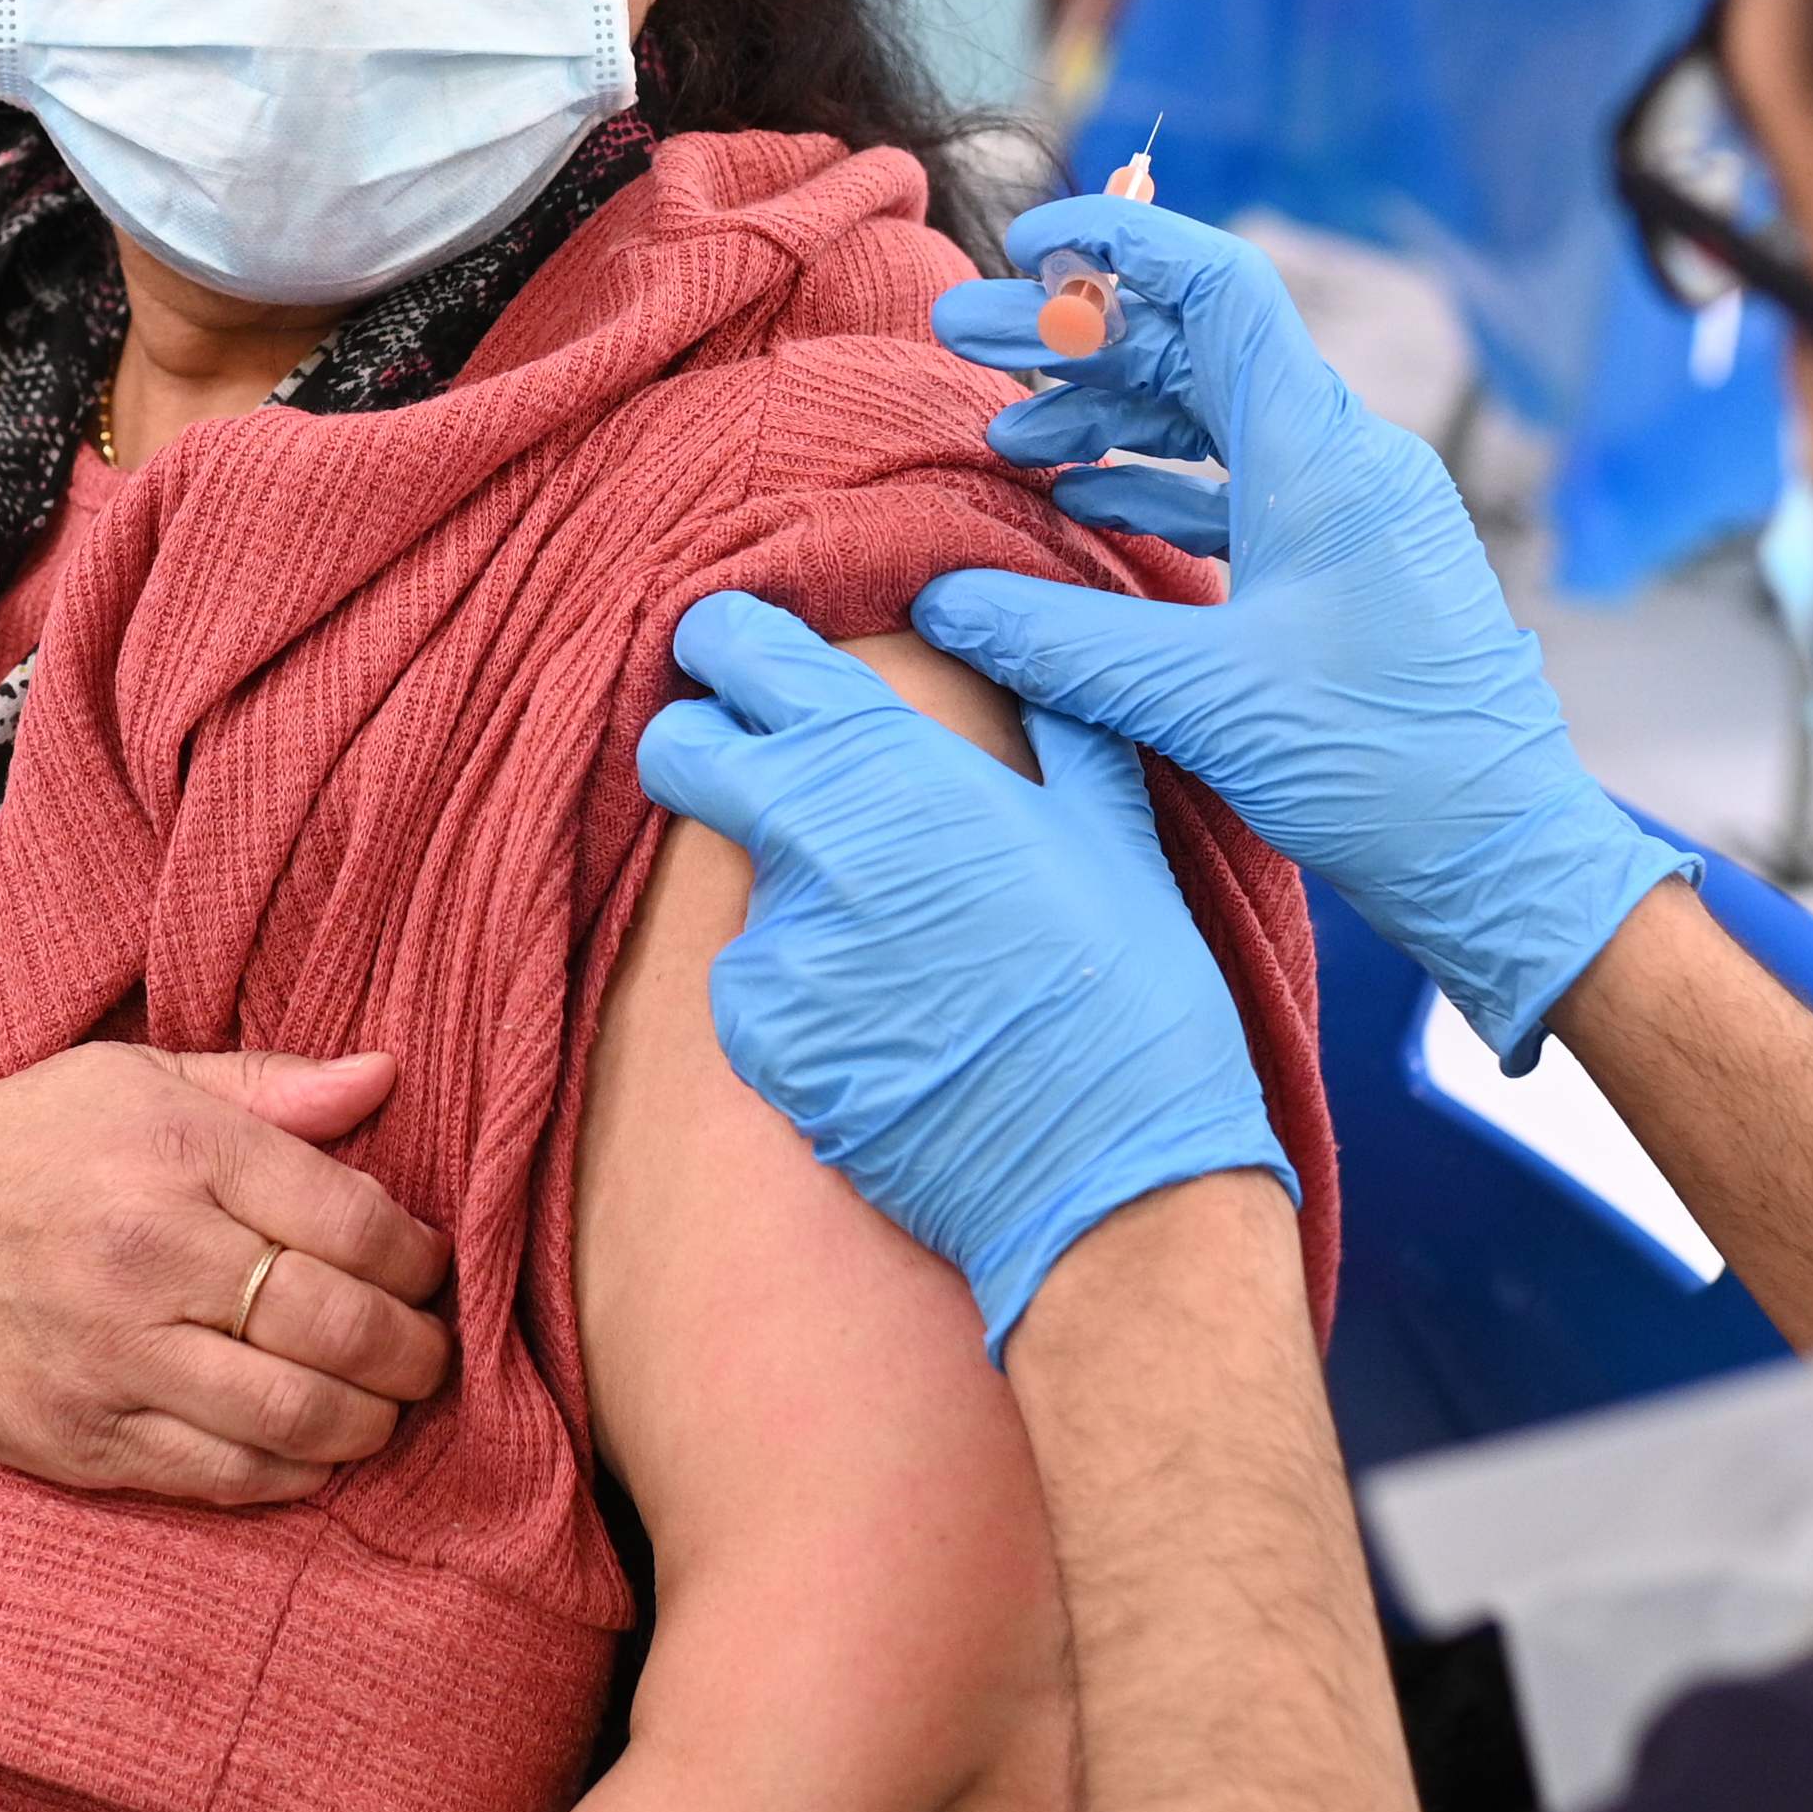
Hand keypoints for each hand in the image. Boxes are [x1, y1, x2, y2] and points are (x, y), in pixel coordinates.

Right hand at [0, 1045, 455, 1505]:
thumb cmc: (21, 1148)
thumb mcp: (133, 1077)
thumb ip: (266, 1085)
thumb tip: (387, 1077)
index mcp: (175, 1154)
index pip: (355, 1220)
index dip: (419, 1258)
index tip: (428, 1268)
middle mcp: (148, 1259)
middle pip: (341, 1327)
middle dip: (416, 1350)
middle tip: (430, 1351)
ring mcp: (113, 1361)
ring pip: (297, 1416)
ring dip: (371, 1421)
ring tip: (384, 1403)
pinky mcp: (83, 1442)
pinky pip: (226, 1478)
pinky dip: (294, 1472)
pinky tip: (312, 1446)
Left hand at [637, 592, 1294, 1353]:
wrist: (1107, 1170)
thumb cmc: (1132, 988)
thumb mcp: (1112, 824)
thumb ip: (1054, 718)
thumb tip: (1018, 655)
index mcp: (897, 762)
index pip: (749, 659)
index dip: (724, 642)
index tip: (724, 645)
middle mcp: (813, 838)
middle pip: (680, 753)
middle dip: (699, 750)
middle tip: (752, 773)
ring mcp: (774, 943)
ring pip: (742, 889)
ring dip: (795, 905)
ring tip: (904, 963)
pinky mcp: (758, 1038)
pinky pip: (759, 990)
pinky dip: (804, 999)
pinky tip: (890, 1031)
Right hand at [921, 197, 1690, 1062]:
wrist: (1503, 855)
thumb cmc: (1381, 770)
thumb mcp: (1201, 701)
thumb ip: (1060, 642)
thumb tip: (941, 602)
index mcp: (1322, 455)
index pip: (1216, 288)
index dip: (1117, 245)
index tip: (1022, 247)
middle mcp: (1346, 459)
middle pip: (1198, 347)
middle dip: (1077, 338)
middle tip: (963, 342)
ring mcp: (1355, 512)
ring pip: (1216, 418)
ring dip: (1110, 415)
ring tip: (1007, 441)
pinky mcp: (1353, 567)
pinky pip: (1243, 487)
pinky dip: (1158, 483)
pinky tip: (1086, 507)